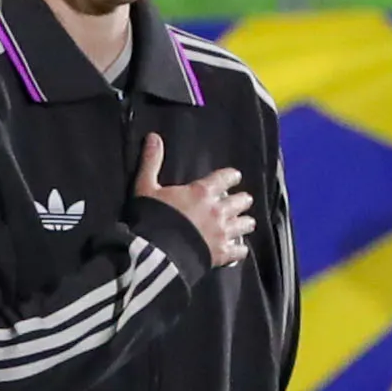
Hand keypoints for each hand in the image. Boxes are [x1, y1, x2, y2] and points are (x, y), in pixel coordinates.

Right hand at [135, 130, 258, 273]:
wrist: (157, 252)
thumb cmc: (151, 218)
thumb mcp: (146, 187)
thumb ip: (151, 162)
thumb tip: (153, 137)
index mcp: (202, 192)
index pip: (225, 178)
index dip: (232, 176)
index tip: (235, 176)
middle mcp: (217, 210)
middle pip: (240, 201)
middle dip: (242, 200)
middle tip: (243, 200)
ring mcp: (222, 233)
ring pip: (245, 225)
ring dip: (245, 222)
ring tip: (246, 223)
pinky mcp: (222, 253)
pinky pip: (240, 251)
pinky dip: (240, 249)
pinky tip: (238, 249)